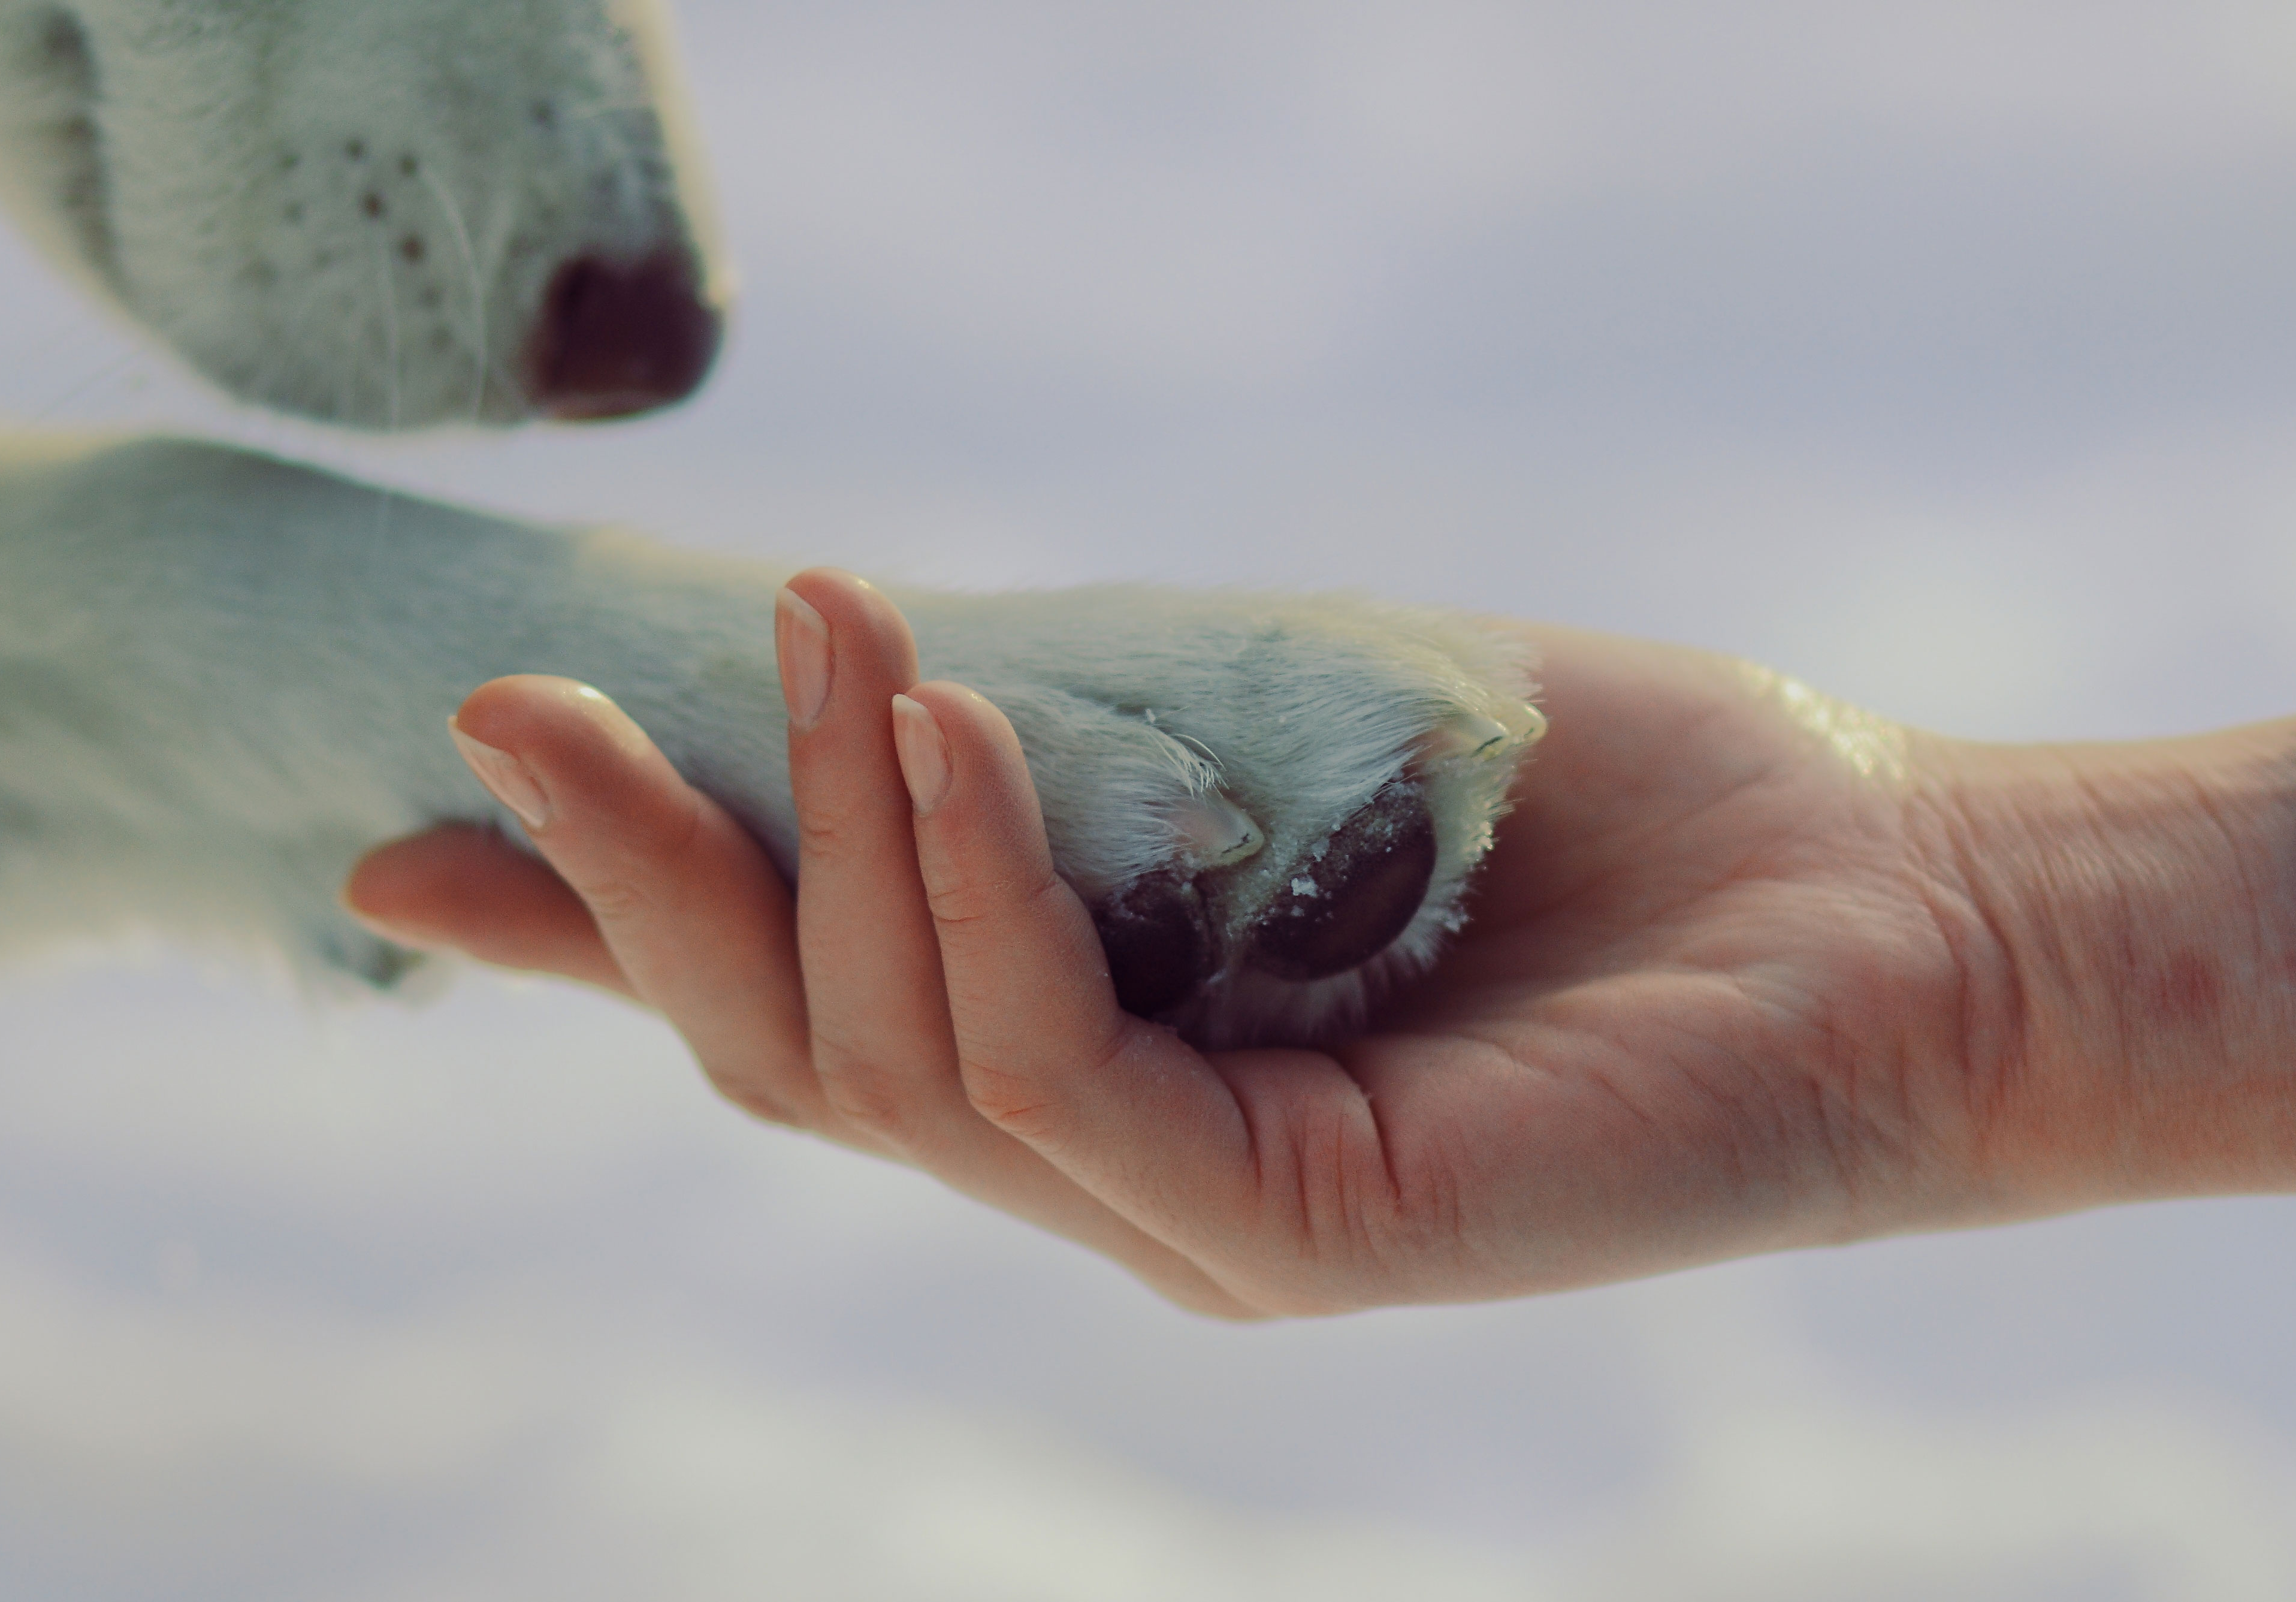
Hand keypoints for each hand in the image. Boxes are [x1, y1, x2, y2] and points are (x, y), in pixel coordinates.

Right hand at [347, 571, 2295, 1315]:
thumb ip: (1090, 752)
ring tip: (814, 632)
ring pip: (904, 1076)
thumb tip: (885, 674)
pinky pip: (1064, 1083)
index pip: (806, 1011)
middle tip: (513, 705)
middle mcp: (1126, 1166)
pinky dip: (986, 893)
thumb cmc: (1612, 817)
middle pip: (801, 1065)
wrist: (1891, 918)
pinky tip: (948, 723)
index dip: (600, 935)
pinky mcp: (1298, 1238)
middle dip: (640, 886)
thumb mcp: (1288, 745)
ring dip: (823, 840)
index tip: (404, 839)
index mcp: (1112, 1056)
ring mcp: (1199, 1224)